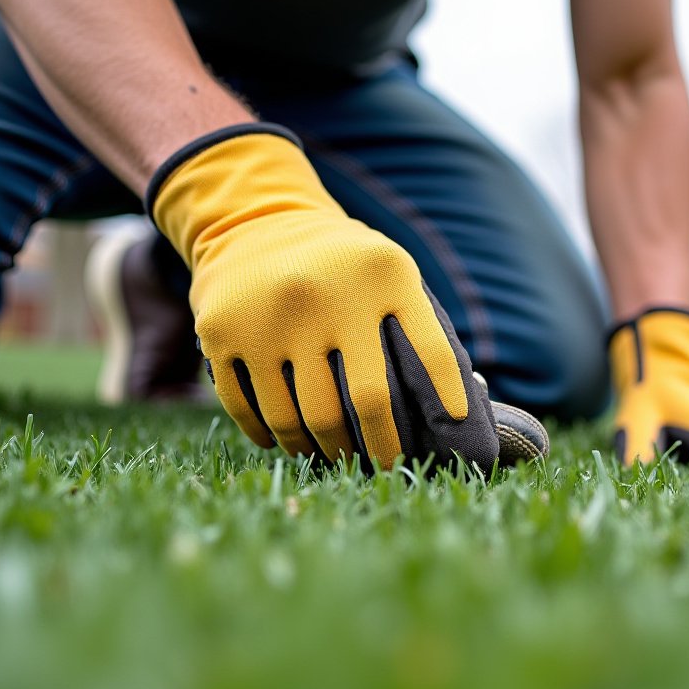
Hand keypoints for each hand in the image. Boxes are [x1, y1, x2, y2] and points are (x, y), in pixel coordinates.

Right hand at [150, 124, 497, 471]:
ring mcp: (271, 315)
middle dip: (381, 450)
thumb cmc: (340, 265)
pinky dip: (268, 437)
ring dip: (320, 450)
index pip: (432, 353)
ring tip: (332, 458)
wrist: (253, 219)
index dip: (448, 400)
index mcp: (383, 275)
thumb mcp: (389, 270)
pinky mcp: (223, 332)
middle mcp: (327, 293)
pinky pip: (248, 410)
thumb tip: (465, 404)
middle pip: (365, 404)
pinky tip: (282, 442)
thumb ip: (419, 324)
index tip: (452, 437)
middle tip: (386, 468)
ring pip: (301, 419)